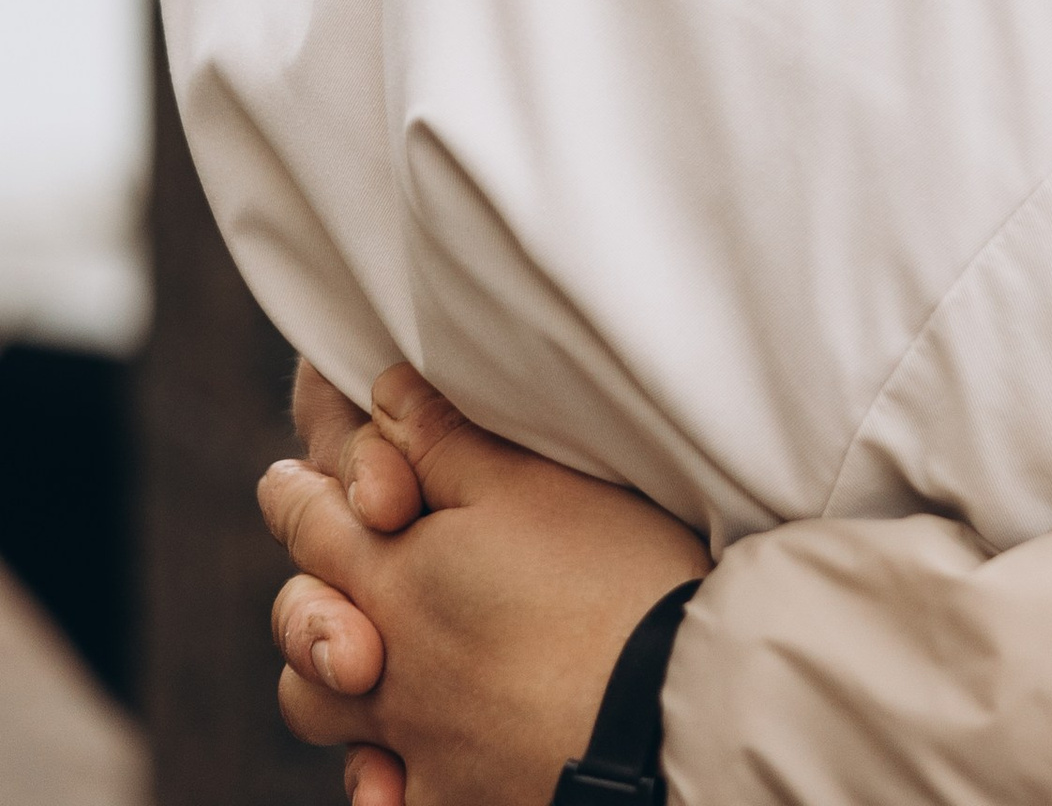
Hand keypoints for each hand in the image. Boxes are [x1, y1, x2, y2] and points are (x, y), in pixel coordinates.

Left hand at [263, 364, 708, 805]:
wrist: (662, 709)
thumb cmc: (607, 578)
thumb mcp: (531, 484)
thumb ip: (444, 441)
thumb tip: (382, 393)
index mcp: (395, 575)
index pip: (309, 523)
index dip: (294, 495)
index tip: (283, 482)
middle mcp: (385, 666)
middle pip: (299, 625)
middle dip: (302, 594)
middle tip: (318, 579)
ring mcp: (413, 744)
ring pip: (321, 715)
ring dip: (326, 686)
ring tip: (355, 670)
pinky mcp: (453, 801)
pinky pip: (383, 796)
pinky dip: (380, 781)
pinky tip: (393, 774)